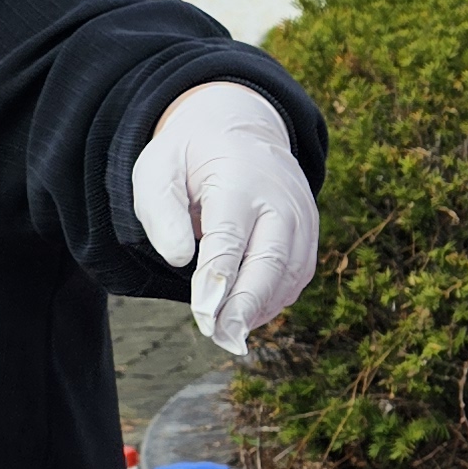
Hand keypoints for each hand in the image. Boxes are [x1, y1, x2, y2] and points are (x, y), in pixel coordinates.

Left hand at [136, 82, 318, 354]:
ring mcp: (302, 218)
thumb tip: (180, 258)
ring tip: (227, 333)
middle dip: (246, 305)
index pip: (231, 237)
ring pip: (289, 275)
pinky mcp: (309, 235)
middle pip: (271, 261)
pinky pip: (296, 277)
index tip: (203, 313)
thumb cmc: (191, 157)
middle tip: (223, 338)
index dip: (218, 279)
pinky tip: (246, 314)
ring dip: (260, 309)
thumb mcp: (158, 169)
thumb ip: (160, 211)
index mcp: (240, 180)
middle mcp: (280, 200)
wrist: (242, 130)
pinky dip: (273, 300)